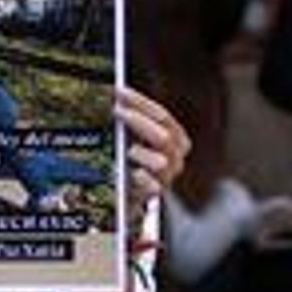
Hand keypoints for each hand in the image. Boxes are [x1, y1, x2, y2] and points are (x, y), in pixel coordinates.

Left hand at [116, 83, 188, 234]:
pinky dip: (142, 178)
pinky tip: (133, 174)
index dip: (140, 102)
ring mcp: (167, 177)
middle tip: (117, 112)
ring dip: (142, 153)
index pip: (162, 115)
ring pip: (162, 162)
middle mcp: (176, 158)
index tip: (120, 92)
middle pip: (164, 136)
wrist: (130, 198)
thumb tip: (115, 96)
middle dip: (140, 121)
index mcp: (176, 140)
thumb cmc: (132, 163)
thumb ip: (132, 119)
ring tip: (129, 151)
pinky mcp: (156, 194)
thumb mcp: (134, 137)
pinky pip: (153, 186)